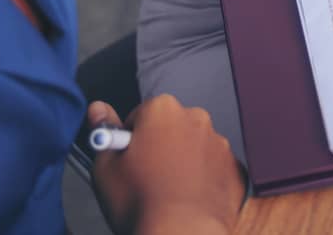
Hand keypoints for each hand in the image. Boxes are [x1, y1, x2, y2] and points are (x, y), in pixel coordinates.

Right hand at [89, 97, 242, 234]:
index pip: (140, 116)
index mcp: (162, 110)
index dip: (130, 141)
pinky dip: (201, 180)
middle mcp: (195, 119)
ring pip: (192, 148)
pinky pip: (212, 168)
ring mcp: (218, 143)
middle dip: (158, 146)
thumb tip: (99, 110)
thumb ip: (103, 132)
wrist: (181, 234)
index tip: (127, 160)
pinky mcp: (233, 168)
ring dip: (181, 163)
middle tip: (144, 178)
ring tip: (166, 193)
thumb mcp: (105, 168)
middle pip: (169, 127)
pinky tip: (186, 199)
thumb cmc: (142, 204)